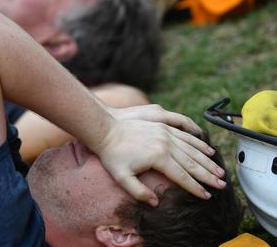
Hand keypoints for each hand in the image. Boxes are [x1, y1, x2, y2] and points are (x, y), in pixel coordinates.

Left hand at [92, 108, 225, 205]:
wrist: (105, 129)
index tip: (207, 196)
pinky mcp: (163, 125)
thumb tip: (156, 202)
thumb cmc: (111, 155)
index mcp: (158, 157)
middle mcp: (165, 143)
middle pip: (192, 162)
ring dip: (207, 160)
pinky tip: (207, 149)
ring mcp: (165, 132)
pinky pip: (185, 135)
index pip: (182, 176)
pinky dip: (198, 143)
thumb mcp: (121, 177)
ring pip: (192, 148)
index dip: (195, 188)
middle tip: (222, 185)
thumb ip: (138, 191)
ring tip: (219, 171)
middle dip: (208, 175)